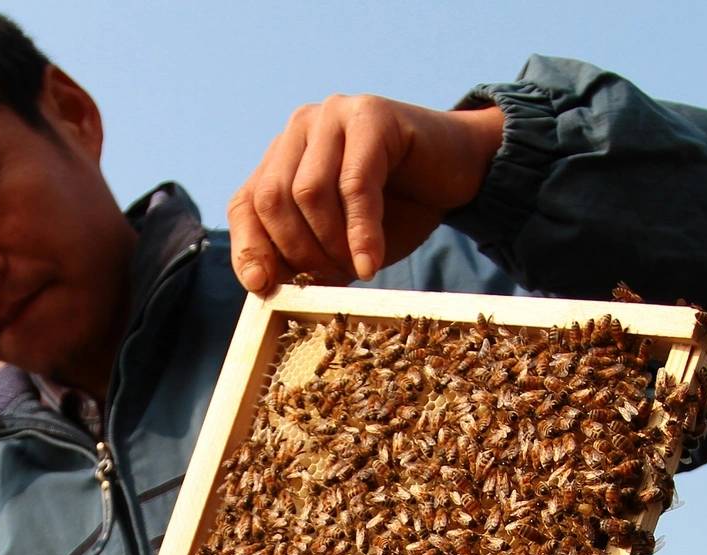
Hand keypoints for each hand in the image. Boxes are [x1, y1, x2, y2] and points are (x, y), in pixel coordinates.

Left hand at [228, 95, 505, 292]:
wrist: (461, 171)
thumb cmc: (399, 209)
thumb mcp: (341, 241)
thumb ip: (304, 255)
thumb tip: (265, 286)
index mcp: (284, 156)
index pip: (246, 204)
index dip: (250, 248)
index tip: (263, 287)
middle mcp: (300, 128)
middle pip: (272, 199)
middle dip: (298, 252)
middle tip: (329, 280)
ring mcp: (333, 115)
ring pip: (307, 192)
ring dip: (330, 243)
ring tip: (355, 267)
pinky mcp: (371, 115)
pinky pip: (354, 185)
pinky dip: (360, 232)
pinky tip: (369, 262)